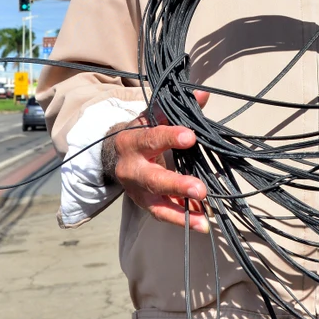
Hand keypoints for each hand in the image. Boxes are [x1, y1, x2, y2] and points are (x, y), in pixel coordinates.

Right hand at [104, 90, 209, 231]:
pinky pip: (163, 215)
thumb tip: (203, 94)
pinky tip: (202, 223)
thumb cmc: (140, 133)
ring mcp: (137, 191)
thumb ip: (175, 108)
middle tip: (200, 189)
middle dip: (177, 185)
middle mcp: (131, 169)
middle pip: (153, 179)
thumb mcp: (151, 116)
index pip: (151, 138)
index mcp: (132, 141)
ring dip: (181, 213)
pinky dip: (182, 220)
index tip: (190, 136)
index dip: (170, 137)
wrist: (114, 155)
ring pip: (157, 204)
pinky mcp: (145, 205)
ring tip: (203, 219)